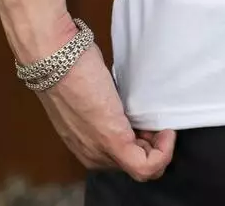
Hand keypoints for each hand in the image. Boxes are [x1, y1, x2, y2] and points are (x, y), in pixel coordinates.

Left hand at [37, 42, 174, 179]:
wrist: (57, 57)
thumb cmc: (74, 67)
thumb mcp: (95, 91)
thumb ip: (108, 104)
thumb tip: (124, 102)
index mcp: (88, 146)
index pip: (126, 159)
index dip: (147, 142)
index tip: (151, 118)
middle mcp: (93, 154)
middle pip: (136, 164)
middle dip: (155, 143)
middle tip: (156, 116)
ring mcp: (101, 150)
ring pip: (142, 167)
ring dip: (159, 146)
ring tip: (157, 119)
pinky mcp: (111, 140)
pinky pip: (145, 166)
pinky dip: (163, 153)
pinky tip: (166, 130)